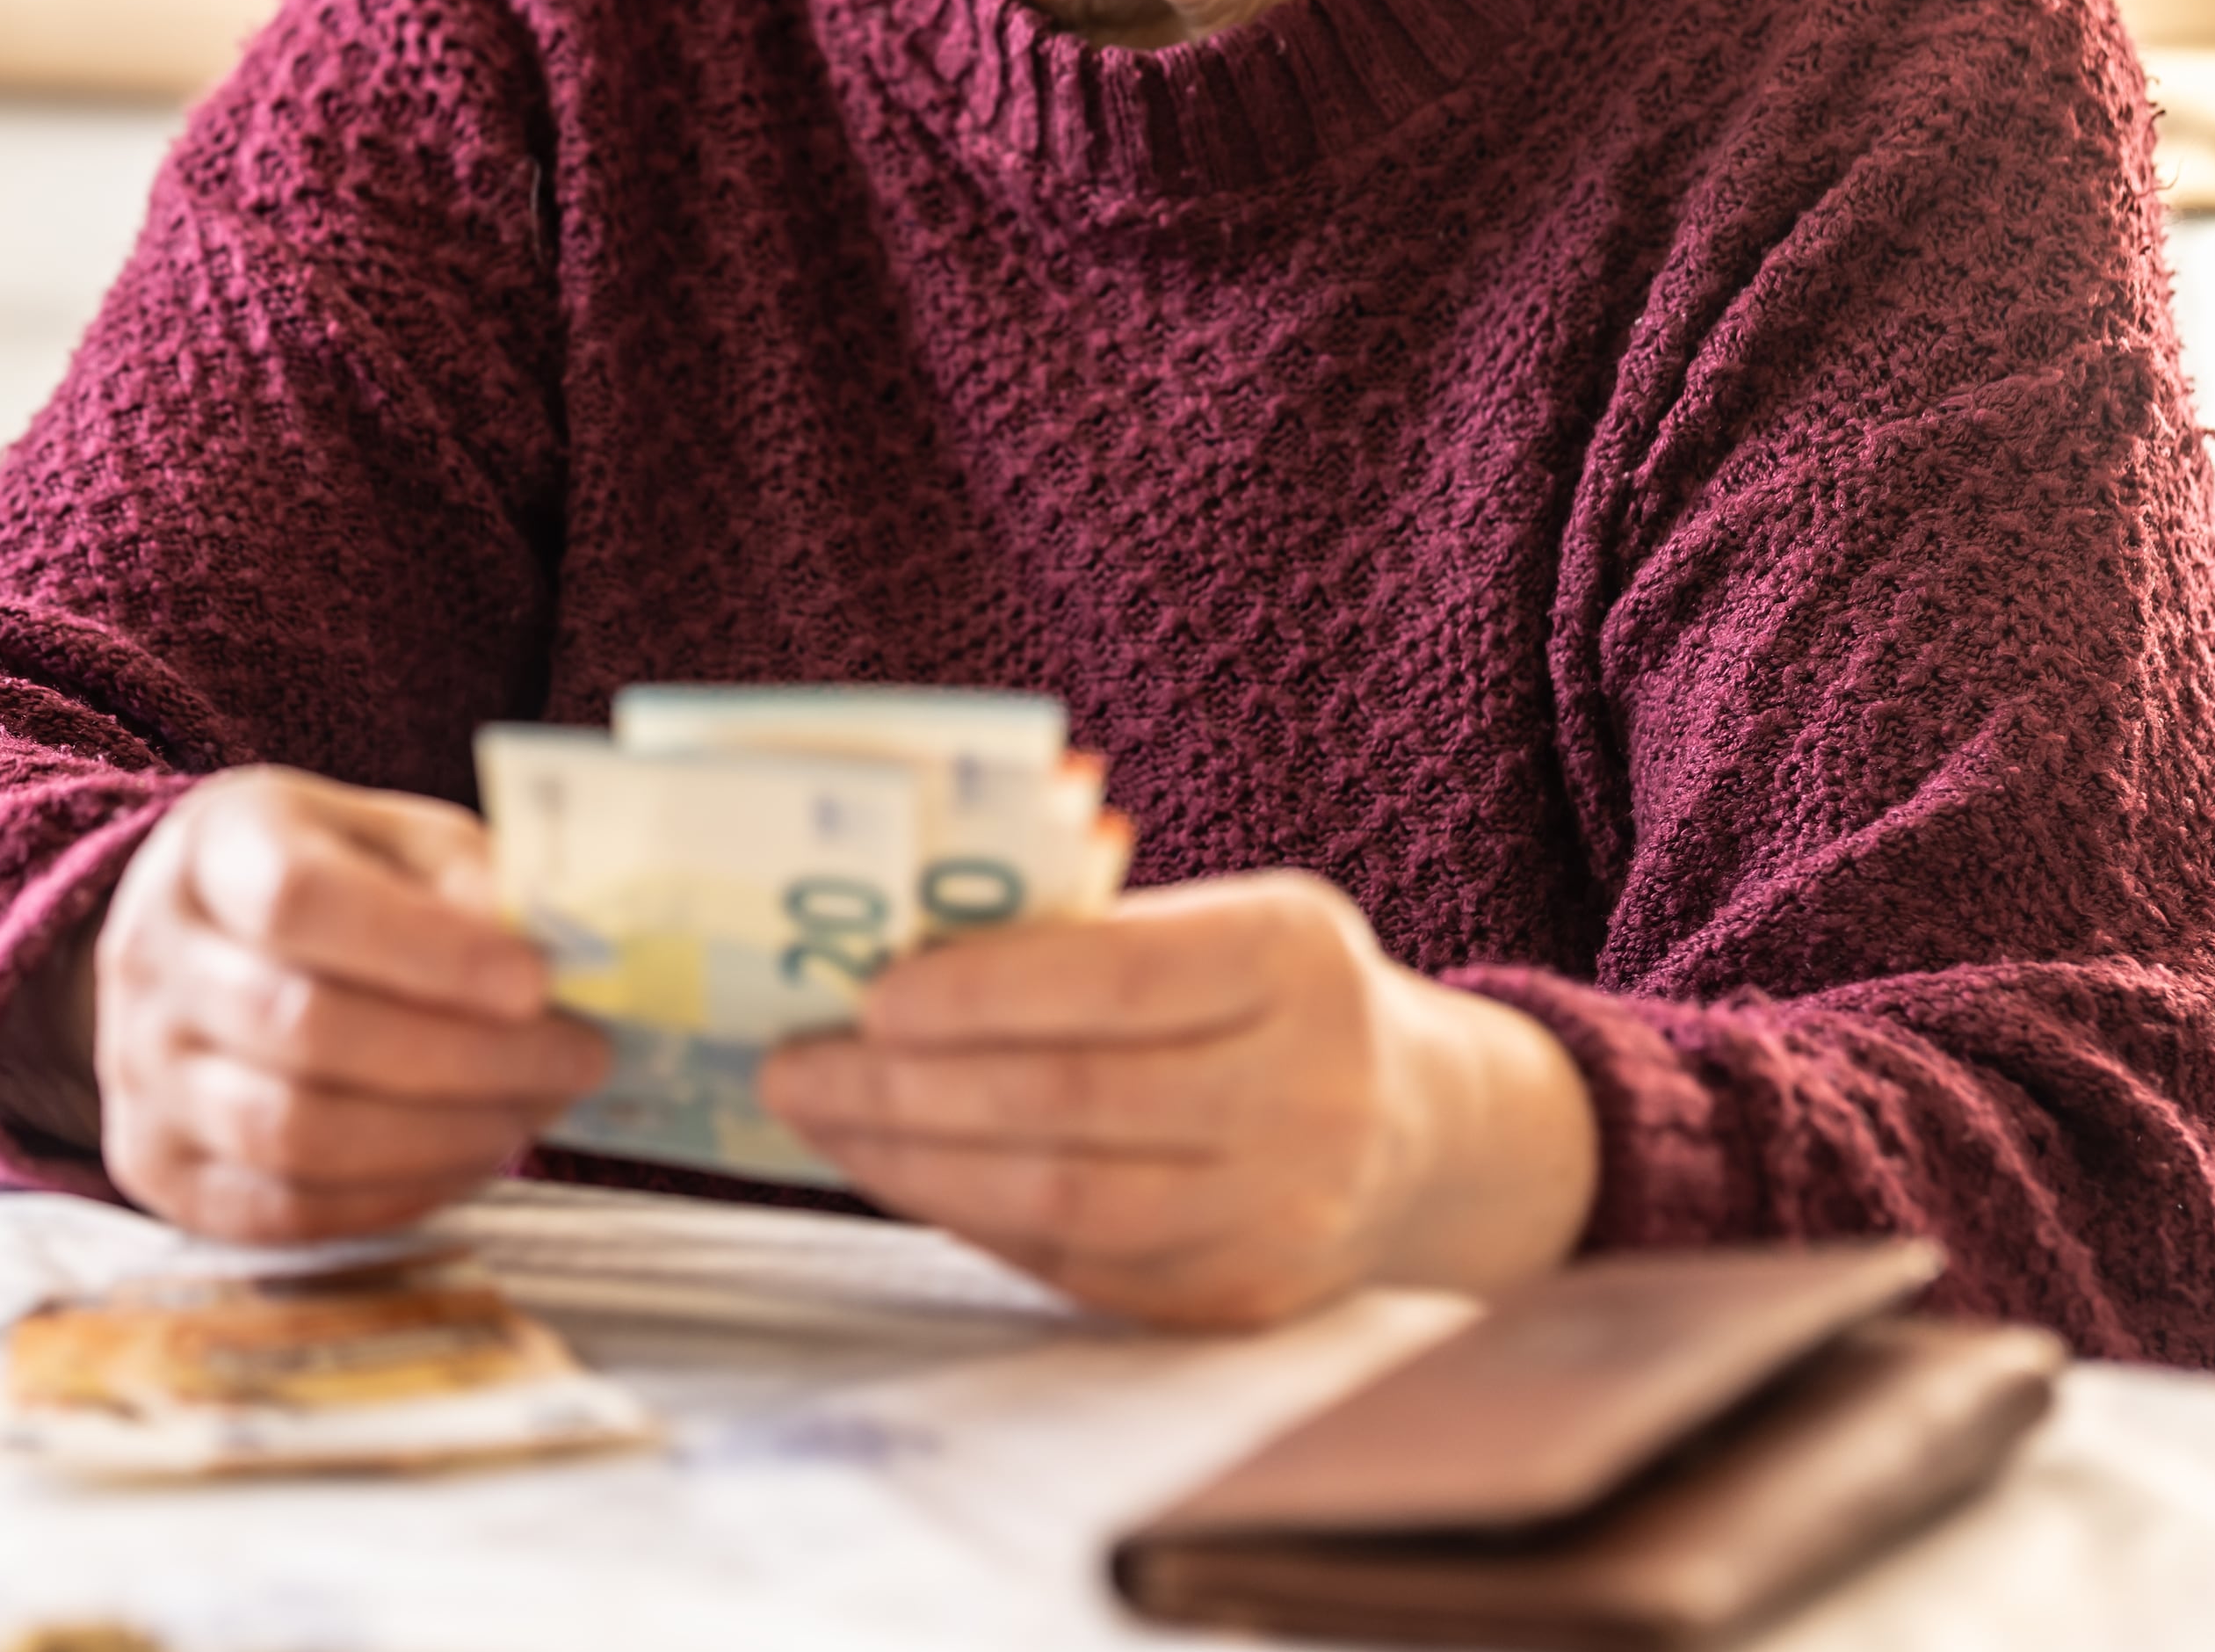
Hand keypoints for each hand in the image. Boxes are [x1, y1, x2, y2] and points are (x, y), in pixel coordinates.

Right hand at [79, 766, 612, 1242]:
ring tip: (536, 1109)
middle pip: (303, 1028)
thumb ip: (465, 877)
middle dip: (466, 1056)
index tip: (536, 982)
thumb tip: (555, 951)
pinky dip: (397, 1194)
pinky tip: (474, 1154)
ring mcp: (139, 1073)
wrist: (201, 948)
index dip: (423, 948)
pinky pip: (285, 1210)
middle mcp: (151, 959)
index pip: (298, 899)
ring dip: (442, 1134)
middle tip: (579, 1058)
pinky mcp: (156, 1169)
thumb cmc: (331, 880)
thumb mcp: (392, 838)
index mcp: (211, 849)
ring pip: (294, 1134)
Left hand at [755, 870, 1596, 1329]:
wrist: (1417, 1130)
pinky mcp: (1240, 1297)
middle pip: (1073, 1102)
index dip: (983, 992)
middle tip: (796, 1066)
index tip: (869, 993)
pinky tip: (895, 1172)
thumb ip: (1086, 925)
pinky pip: (1073, 1263)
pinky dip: (966, 1216)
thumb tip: (888, 935)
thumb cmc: (1268, 994)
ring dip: (913, 1163)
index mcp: (1293, 958)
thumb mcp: (1220, 918)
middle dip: (907, 1087)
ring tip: (821, 1122)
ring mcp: (1282, 1212)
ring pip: (1062, 1200)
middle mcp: (1308, 1091)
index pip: (1118, 980)